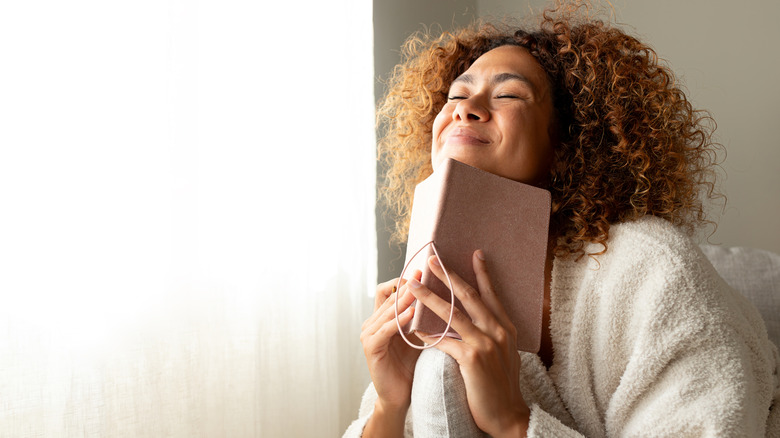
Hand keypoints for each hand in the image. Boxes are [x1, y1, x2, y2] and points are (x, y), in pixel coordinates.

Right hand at [360, 272, 422, 413]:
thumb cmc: (412, 365)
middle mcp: (372, 322)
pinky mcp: (371, 347)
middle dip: (407, 285)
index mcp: (382, 317)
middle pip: (388, 296)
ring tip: (419, 290)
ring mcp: (369, 334)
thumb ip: (421, 315)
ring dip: (403, 300)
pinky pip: (385, 329)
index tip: (423, 271)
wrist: (401, 395)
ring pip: (387, 310)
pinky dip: (398, 320)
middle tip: (423, 273)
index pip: (389, 290)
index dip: (404, 279)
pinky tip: (412, 314)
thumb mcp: (417, 334)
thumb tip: (440, 292)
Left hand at [409, 251, 528, 437]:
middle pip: (469, 296)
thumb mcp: (502, 353)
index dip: (482, 273)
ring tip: (413, 286)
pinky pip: (444, 341)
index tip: (475, 253)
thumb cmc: (501, 385)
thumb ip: (491, 333)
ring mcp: (486, 343)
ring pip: (452, 314)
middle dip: (448, 275)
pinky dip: (428, 334)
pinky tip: (414, 328)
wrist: (508, 415)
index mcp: (505, 327)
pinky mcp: (473, 358)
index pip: (491, 294)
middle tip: (432, 260)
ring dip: (430, 297)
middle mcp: (498, 330)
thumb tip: (476, 319)